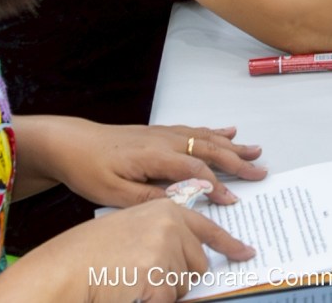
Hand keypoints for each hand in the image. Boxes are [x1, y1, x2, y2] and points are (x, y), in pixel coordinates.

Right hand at [0, 199, 254, 301]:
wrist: (64, 269)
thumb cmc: (90, 254)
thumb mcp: (132, 229)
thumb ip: (164, 235)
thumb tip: (190, 256)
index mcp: (166, 209)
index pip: (207, 228)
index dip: (229, 245)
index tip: (245, 254)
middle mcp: (171, 222)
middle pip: (198, 264)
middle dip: (179, 279)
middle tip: (145, 278)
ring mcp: (166, 245)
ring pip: (184, 285)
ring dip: (163, 291)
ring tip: (131, 280)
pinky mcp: (158, 270)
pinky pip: (169, 299)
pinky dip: (154, 301)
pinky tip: (130, 291)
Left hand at [33, 119, 267, 208]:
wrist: (71, 142)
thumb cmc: (89, 168)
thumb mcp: (112, 192)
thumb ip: (148, 196)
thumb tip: (180, 200)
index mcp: (154, 155)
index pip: (194, 170)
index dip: (215, 186)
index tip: (232, 200)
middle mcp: (165, 140)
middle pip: (209, 150)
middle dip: (237, 162)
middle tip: (261, 172)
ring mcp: (165, 133)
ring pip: (207, 138)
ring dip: (233, 146)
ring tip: (256, 151)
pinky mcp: (161, 132)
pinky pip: (195, 130)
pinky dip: (216, 132)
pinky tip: (230, 131)